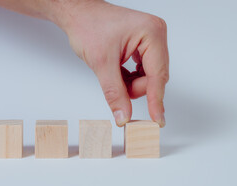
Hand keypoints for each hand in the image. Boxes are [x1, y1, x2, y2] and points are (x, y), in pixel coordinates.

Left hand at [54, 1, 168, 126]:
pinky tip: (116, 72)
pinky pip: (141, 72)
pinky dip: (128, 79)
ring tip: (112, 74)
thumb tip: (124, 116)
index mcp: (151, 33)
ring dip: (130, 84)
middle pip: (154, 77)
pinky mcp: (142, 46)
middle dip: (135, 87)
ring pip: (148, 77)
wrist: (78, 15)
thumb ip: (114, 93)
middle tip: (116, 87)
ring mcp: (150, 41)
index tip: (157, 120)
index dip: (156, 100)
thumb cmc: (88, 27)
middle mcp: (155, 35)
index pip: (158, 75)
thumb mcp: (101, 64)